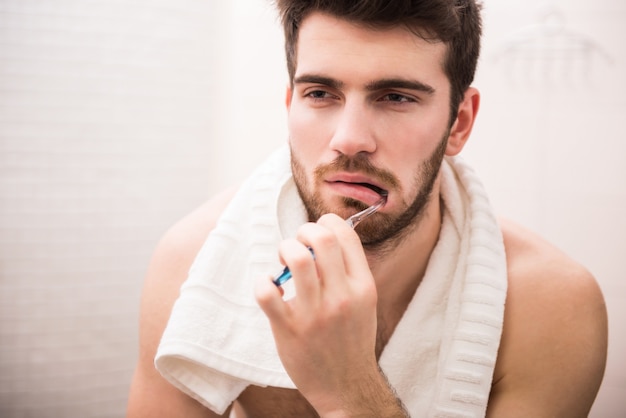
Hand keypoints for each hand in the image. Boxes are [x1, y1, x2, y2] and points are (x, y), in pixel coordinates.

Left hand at [255, 213, 405, 415]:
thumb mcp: (363, 303)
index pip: (346, 235)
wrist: (346, 386)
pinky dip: (263, 282)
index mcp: (363, 286)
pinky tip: (269, 287)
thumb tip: (325, 237)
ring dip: (284, 250)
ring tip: (282, 262)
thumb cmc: (351, 340)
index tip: (315, 230)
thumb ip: (349, 272)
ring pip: (297, 259)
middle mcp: (342, 296)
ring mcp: (315, 313)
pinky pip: (267, 292)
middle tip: (296, 245)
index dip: (327, 222)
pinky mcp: (289, 329)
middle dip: (303, 231)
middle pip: (321, 239)